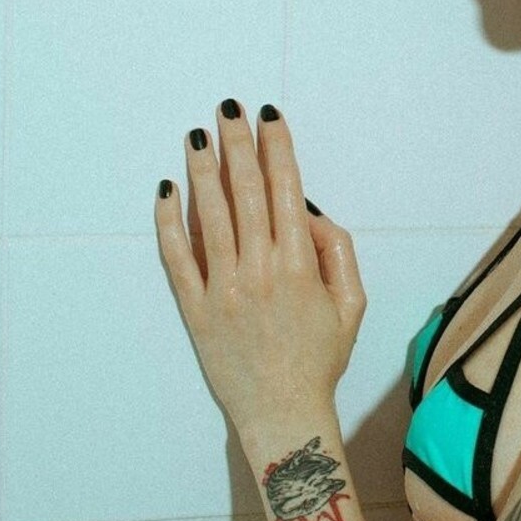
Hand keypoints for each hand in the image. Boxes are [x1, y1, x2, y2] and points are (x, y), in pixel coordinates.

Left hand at [154, 100, 365, 439]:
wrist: (285, 412)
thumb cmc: (320, 359)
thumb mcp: (352, 304)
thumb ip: (339, 252)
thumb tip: (311, 211)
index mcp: (301, 264)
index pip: (286, 188)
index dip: (278, 146)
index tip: (269, 115)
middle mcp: (261, 268)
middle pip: (245, 190)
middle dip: (238, 142)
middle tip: (227, 108)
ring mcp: (225, 287)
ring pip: (210, 214)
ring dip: (203, 169)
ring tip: (197, 135)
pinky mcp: (197, 307)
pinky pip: (178, 255)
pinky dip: (170, 220)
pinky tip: (168, 189)